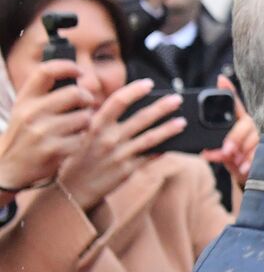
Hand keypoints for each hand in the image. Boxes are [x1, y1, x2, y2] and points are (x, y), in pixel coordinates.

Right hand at [0, 61, 94, 193]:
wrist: (11, 166)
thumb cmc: (26, 132)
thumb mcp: (26, 109)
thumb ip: (46, 93)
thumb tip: (76, 73)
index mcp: (25, 99)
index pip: (46, 72)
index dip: (67, 66)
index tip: (80, 71)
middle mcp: (32, 113)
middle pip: (74, 93)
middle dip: (86, 98)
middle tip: (86, 103)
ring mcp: (43, 132)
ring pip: (84, 117)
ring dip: (87, 121)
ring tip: (78, 126)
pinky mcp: (54, 150)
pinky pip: (83, 137)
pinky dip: (82, 139)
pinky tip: (72, 141)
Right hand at [56, 80, 187, 211]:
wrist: (73, 188)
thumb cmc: (78, 156)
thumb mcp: (83, 133)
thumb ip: (102, 120)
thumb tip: (126, 103)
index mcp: (95, 125)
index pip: (118, 101)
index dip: (135, 90)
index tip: (149, 83)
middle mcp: (109, 139)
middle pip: (141, 118)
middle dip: (162, 107)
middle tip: (177, 99)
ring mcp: (120, 155)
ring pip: (151, 138)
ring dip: (169, 128)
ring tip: (183, 121)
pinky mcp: (128, 170)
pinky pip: (150, 156)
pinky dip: (163, 149)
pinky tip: (175, 143)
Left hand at [201, 76, 257, 186]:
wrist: (252, 176)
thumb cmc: (237, 161)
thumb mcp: (225, 156)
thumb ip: (217, 153)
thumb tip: (206, 154)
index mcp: (241, 122)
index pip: (235, 104)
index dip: (229, 90)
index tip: (221, 79)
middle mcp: (254, 125)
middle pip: (246, 124)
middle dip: (235, 138)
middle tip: (226, 151)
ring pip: (256, 138)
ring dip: (244, 152)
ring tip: (237, 164)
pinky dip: (253, 161)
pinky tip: (246, 168)